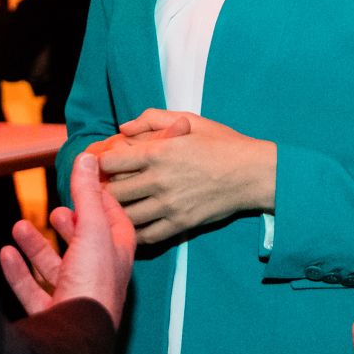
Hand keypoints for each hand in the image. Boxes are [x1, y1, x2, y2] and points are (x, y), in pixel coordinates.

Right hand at [0, 152, 134, 327]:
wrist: (74, 338)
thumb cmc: (92, 284)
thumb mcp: (91, 229)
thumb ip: (86, 193)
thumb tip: (88, 156)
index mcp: (117, 256)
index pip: (116, 221)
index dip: (102, 201)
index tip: (88, 183)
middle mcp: (99, 277)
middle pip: (85, 245)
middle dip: (68, 225)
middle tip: (56, 210)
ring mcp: (74, 298)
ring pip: (54, 267)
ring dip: (36, 246)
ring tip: (19, 226)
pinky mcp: (52, 315)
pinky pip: (32, 290)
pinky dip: (18, 271)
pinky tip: (5, 254)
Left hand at [95, 109, 275, 243]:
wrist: (251, 173)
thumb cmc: (222, 143)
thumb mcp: (189, 120)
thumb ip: (152, 119)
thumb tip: (123, 128)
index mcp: (158, 153)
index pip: (110, 162)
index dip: (101, 163)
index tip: (104, 164)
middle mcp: (159, 181)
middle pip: (113, 191)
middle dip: (104, 189)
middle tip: (103, 188)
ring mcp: (169, 205)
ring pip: (126, 215)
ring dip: (117, 211)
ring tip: (115, 207)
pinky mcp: (181, 223)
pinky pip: (147, 235)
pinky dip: (135, 232)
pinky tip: (133, 225)